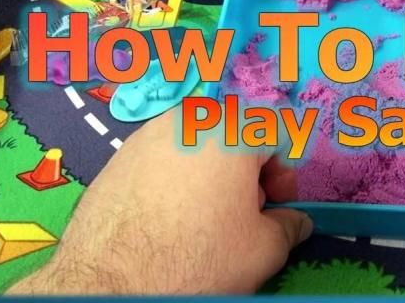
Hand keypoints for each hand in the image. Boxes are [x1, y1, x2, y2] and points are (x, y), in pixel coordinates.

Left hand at [7, 108, 311, 294]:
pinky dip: (174, 182)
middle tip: (241, 216)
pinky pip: (162, 161)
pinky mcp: (117, 157)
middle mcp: (188, 119)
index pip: (277, 134)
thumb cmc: (196, 258)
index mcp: (231, 130)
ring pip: (196, 148)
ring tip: (201, 221)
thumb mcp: (262, 250)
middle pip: (234, 137)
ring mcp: (146, 135)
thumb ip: (288, 227)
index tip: (275, 208)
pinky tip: (166, 221)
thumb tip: (294, 222)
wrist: (110, 284)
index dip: (285, 174)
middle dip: (246, 174)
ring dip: (210, 177)